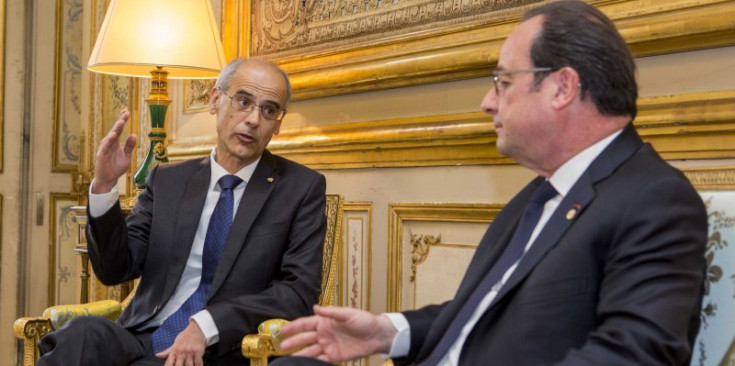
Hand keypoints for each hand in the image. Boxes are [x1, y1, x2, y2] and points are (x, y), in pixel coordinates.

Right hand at [91, 110, 136, 192]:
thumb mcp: (126, 156)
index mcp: (115, 142)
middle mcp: (109, 143)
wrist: (108, 179)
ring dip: (116, 129)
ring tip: (121, 122)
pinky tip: (113, 136)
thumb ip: (129, 146)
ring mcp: (105, 148)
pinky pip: (105, 147)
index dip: (122, 120)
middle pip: (115, 130)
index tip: (126, 111)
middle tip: (125, 113)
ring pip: (110, 137)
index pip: (119, 129)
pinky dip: (109, 141)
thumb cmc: (116, 167)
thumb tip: (134, 134)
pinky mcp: (101, 155)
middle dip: (120, 121)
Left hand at [156, 321, 207, 365]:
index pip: (168, 363)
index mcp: (174, 351)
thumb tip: (157, 355)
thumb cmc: (185, 336)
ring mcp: (190, 351)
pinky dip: (198, 365)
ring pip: (189, 365)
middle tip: (181, 365)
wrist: (196, 328)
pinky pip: (198, 363)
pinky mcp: (198, 351)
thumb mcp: (175, 343)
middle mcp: (181, 352)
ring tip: (189, 365)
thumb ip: (166, 351)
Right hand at [278, 305, 396, 361]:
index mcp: (324, 321)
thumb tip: (315, 307)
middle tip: (281, 347)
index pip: (305, 324)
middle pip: (304, 338)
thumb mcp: (348, 313)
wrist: (377, 335)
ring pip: (310, 351)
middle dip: (292, 342)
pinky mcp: (334, 357)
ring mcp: (328, 346)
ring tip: (287, 358)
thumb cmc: (363, 320)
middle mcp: (323, 334)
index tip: (282, 330)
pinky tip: (303, 364)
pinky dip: (312, 363)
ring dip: (299, 354)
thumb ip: (331, 312)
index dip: (293, 327)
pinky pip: (320, 360)